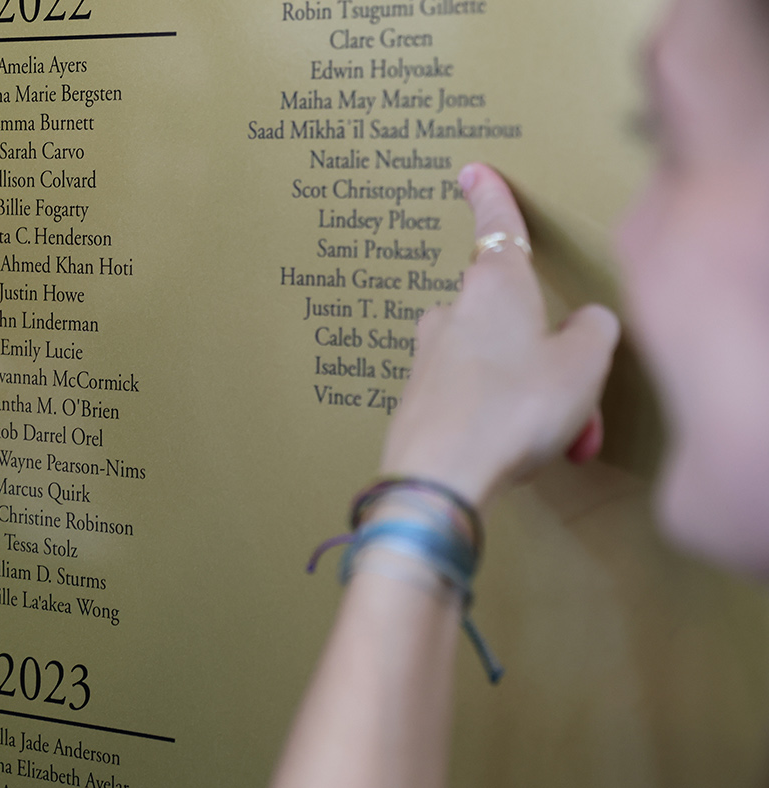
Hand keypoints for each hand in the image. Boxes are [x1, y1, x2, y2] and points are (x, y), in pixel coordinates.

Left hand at [378, 165, 619, 505]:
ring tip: (559, 443)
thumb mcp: (585, 365)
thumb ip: (594, 332)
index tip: (472, 172)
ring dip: (533, 401)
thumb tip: (587, 322)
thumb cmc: (512, 409)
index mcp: (495, 286)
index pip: (499, 227)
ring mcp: (428, 356)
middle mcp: (453, 312)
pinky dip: (503, 424)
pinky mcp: (416, 399)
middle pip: (513, 319)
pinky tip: (517, 458)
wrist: (439, 477)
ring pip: (498, 367)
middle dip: (552, 360)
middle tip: (580, 410)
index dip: (492, 198)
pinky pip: (474, 402)